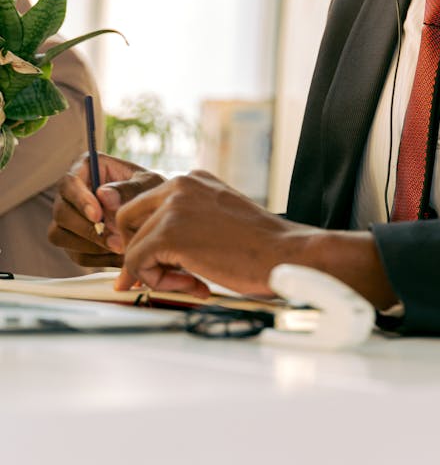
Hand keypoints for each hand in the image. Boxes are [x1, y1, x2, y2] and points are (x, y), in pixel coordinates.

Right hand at [48, 154, 164, 266]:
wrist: (156, 212)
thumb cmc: (150, 190)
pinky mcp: (74, 241)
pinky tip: (119, 256)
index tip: (98, 216)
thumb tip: (103, 196)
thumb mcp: (147, 183)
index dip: (79, 200)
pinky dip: (97, 259)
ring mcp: (69, 218)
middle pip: (60, 212)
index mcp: (86, 168)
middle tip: (114, 240)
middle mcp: (71, 193)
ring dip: (89, 245)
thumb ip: (128, 189)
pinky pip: (76, 255)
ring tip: (120, 247)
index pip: (69, 182)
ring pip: (59, 235)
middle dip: (86, 229)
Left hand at [114, 170, 307, 295]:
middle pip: (128, 219)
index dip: (148, 238)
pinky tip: (191, 284)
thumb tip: (155, 249)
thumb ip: (188, 223)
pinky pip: (137, 263)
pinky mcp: (168, 234)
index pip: (146, 206)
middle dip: (140, 250)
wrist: (285, 254)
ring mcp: (173, 207)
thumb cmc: (260, 245)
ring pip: (133, 245)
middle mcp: (180, 185)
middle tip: (168, 275)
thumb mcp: (217, 218)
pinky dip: (155, 281)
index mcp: (193, 180)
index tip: (162, 262)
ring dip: (155, 272)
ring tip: (191, 282)